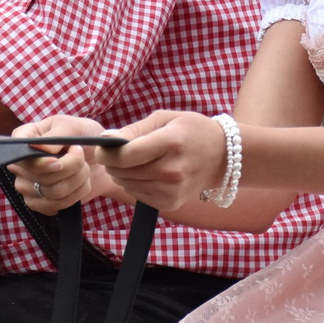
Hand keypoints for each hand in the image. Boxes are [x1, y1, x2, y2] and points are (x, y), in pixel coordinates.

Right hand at [8, 117, 111, 213]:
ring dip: (77, 179)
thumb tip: (38, 148)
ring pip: (53, 192)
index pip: (20, 156)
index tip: (59, 161)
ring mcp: (27, 186)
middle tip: (81, 155)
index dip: (40, 163)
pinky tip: (79, 183)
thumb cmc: (83, 137)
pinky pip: (57, 205)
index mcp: (23, 139)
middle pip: (41, 176)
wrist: (98, 159)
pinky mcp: (39, 203)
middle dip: (71, 166)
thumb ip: (57, 134)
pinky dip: (77, 194)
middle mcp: (20, 164)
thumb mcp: (74, 127)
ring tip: (83, 168)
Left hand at [97, 110, 227, 213]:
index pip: (126, 155)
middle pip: (123, 171)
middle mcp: (172, 170)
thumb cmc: (190, 131)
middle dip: (112, 162)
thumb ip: (133, 130)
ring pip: (127, 184)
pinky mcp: (171, 203)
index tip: (102, 147)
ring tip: (133, 161)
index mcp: (171, 143)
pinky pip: (138, 195)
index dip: (106, 153)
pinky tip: (146, 173)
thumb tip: (105, 140)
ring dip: (122, 173)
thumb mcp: (164, 119)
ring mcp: (172, 190)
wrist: (222, 157)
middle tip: (116, 153)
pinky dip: (135, 184)